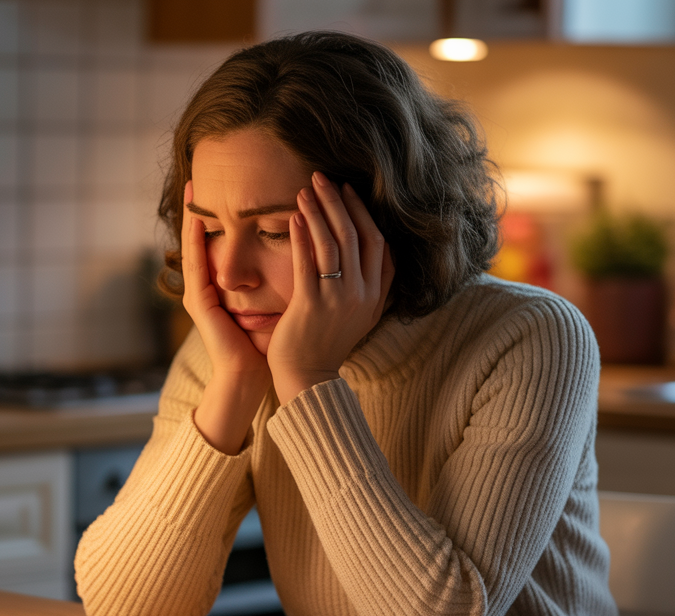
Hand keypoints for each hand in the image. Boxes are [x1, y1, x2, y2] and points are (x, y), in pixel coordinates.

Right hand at [180, 181, 271, 452]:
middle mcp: (211, 286)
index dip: (223, 214)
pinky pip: (195, 267)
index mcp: (228, 284)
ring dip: (191, 216)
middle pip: (203, 239)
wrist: (254, 378)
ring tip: (191, 187)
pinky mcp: (200, 306)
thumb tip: (314, 249)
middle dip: (201, 206)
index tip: (226, 184)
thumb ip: (288, 274)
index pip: (224, 240)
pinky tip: (196, 221)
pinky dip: (195, 243)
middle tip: (198, 174)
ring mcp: (201, 295)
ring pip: (194, 247)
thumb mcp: (280, 299)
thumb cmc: (271, 343)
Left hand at [267, 172, 394, 404]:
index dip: (364, 213)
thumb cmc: (327, 342)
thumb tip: (377, 248)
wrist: (308, 378)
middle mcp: (362, 295)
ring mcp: (338, 300)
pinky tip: (295, 217)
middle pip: (356, 235)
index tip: (349, 190)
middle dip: (339, 202)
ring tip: (305, 188)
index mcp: (376, 295)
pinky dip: (303, 235)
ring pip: (333, 243)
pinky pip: (308, 261)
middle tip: (323, 177)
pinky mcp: (312, 305)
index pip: (378, 242)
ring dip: (320, 211)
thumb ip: (370, 284)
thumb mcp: (361, 314)